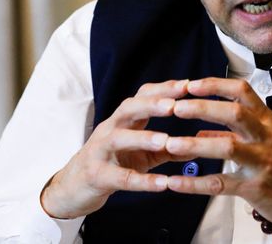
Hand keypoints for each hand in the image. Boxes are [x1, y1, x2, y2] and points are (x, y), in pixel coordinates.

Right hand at [40, 79, 189, 218]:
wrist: (73, 187)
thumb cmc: (112, 163)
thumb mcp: (141, 154)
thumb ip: (167, 148)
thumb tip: (198, 145)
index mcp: (123, 120)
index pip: (142, 96)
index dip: (164, 89)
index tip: (189, 85)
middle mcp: (110, 129)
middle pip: (128, 108)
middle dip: (152, 104)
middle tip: (175, 105)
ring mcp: (101, 151)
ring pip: (119, 138)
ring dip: (143, 137)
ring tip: (166, 140)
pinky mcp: (98, 176)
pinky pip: (121, 178)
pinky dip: (143, 181)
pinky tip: (163, 184)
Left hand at [164, 77, 271, 230]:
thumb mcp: (264, 138)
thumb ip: (231, 131)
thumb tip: (200, 129)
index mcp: (267, 119)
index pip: (242, 91)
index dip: (214, 85)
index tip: (190, 85)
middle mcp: (266, 136)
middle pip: (234, 113)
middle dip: (203, 108)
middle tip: (176, 108)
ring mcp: (262, 162)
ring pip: (227, 148)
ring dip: (196, 144)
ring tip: (170, 143)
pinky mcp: (254, 188)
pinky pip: (220, 184)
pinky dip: (195, 184)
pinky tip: (174, 182)